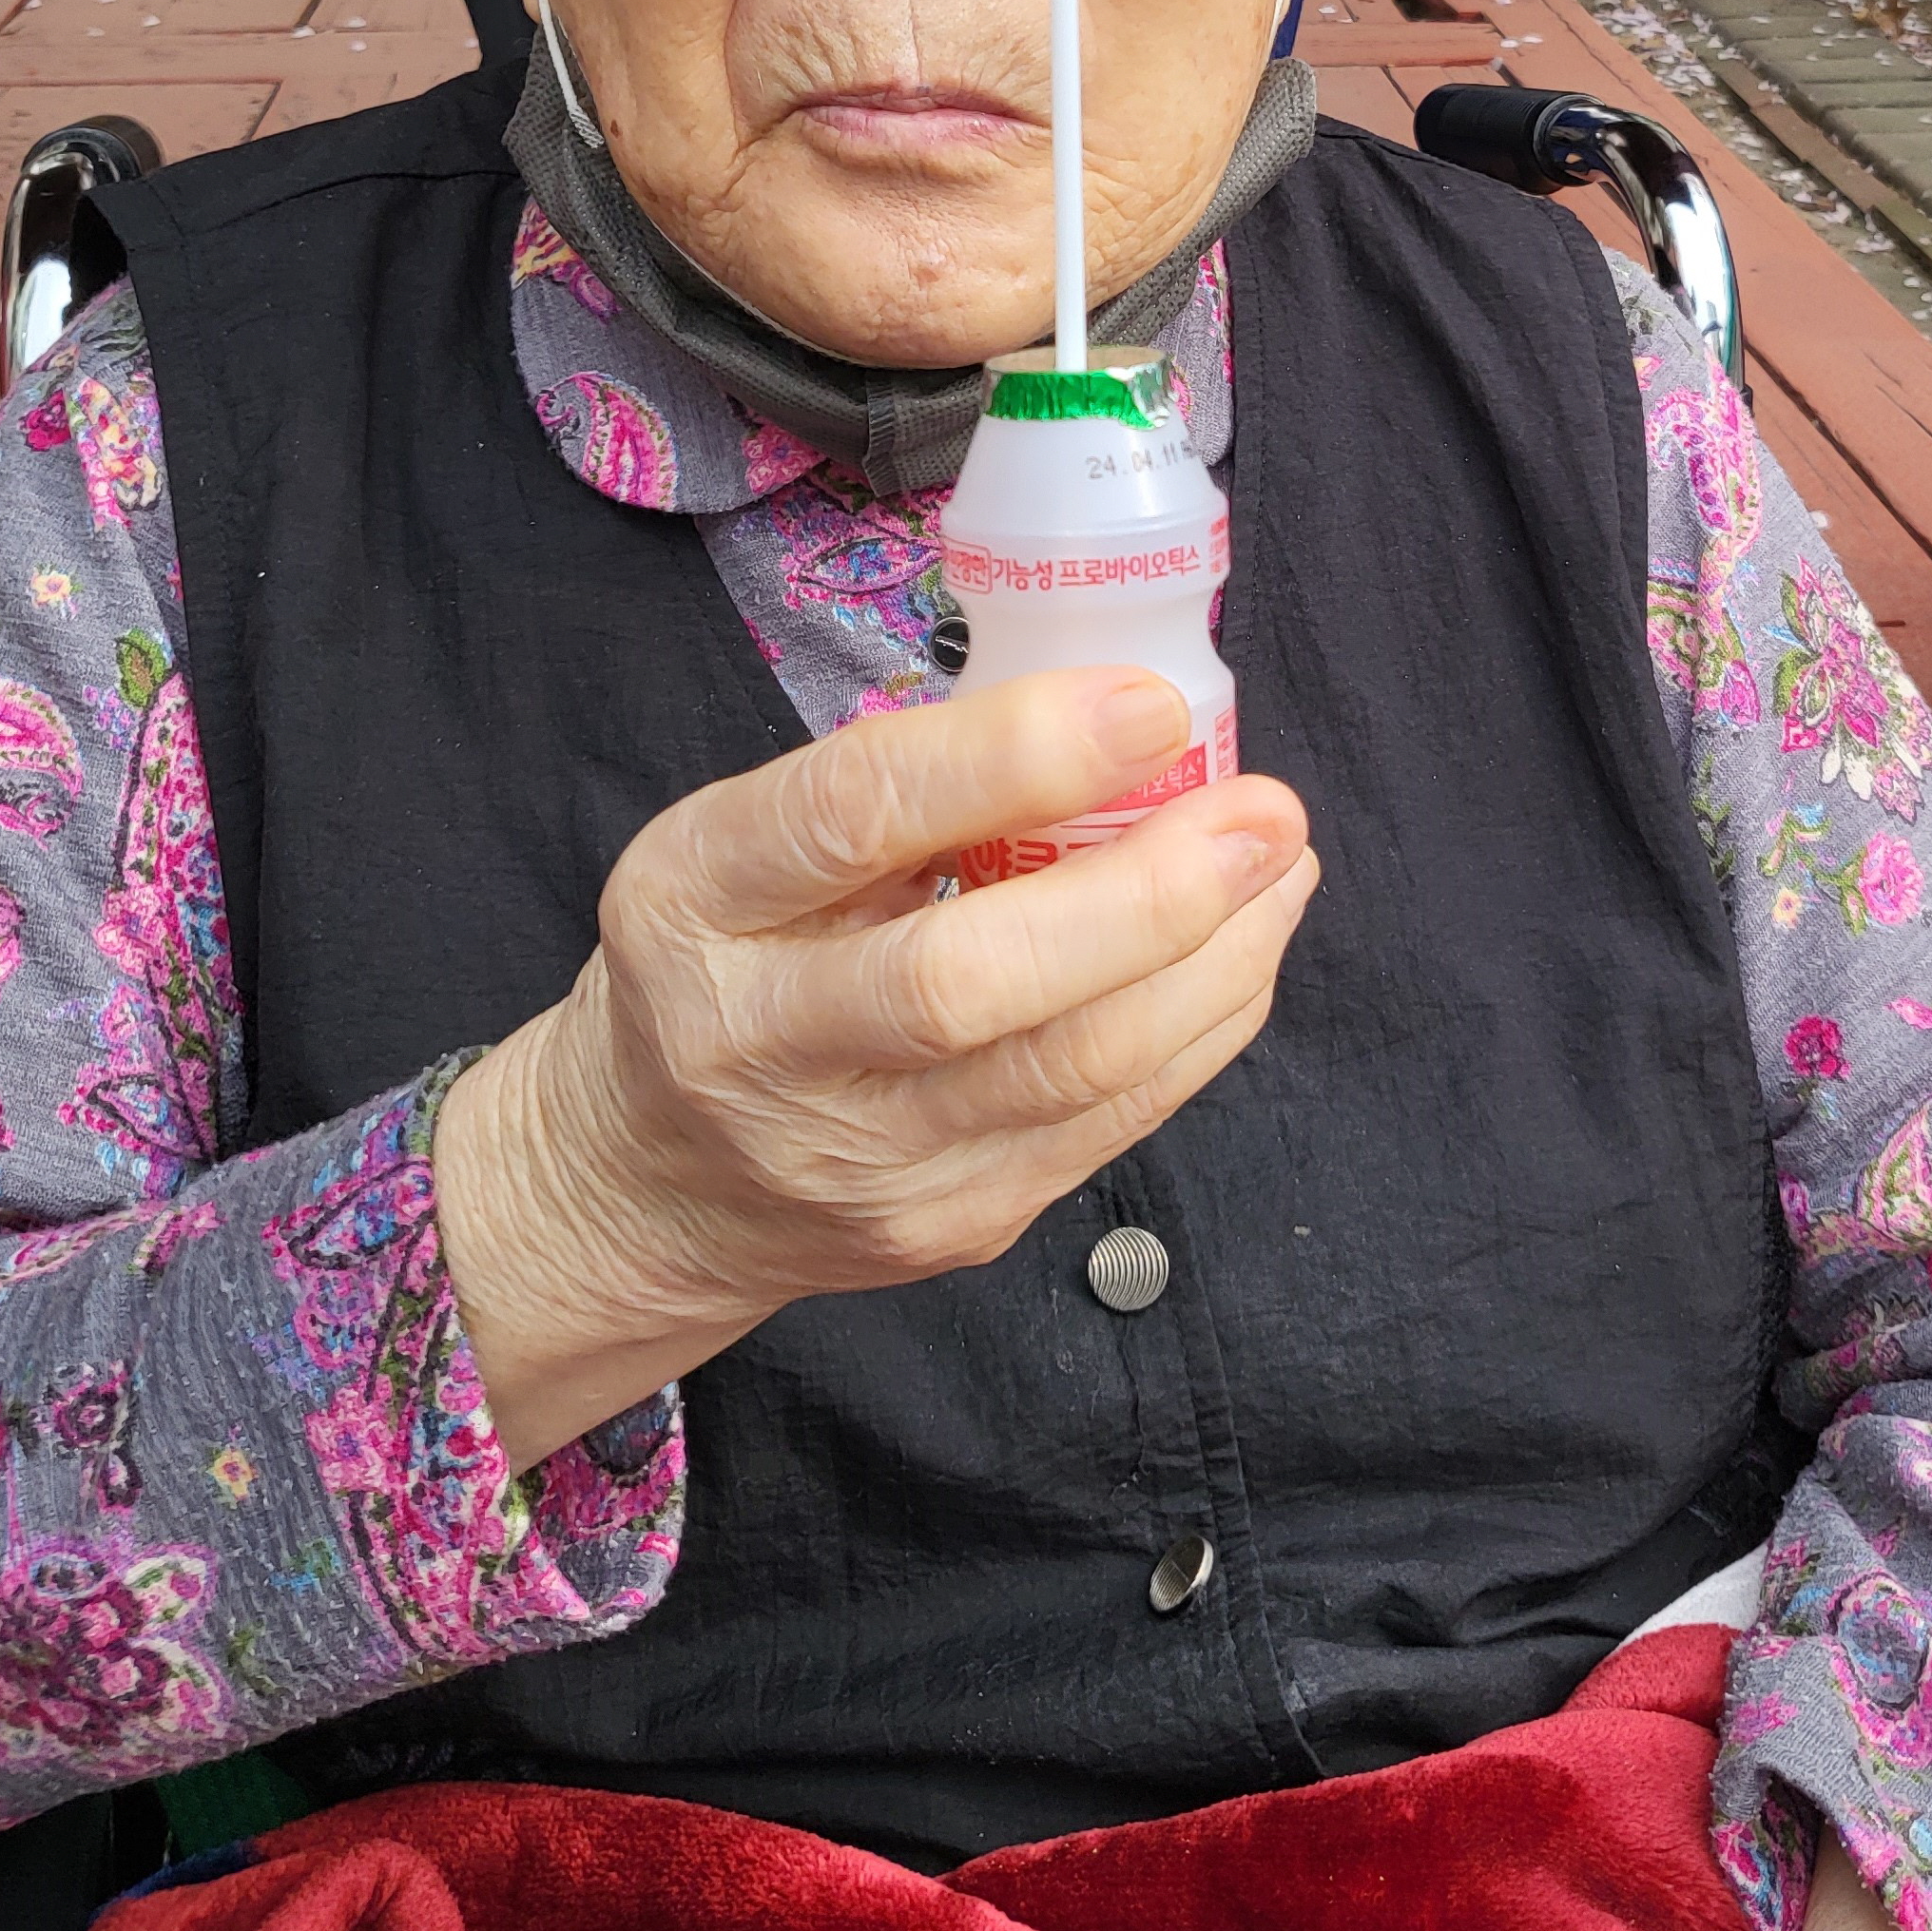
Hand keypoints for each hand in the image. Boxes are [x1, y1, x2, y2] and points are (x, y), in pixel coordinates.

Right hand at [435, 669, 1316, 1470]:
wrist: (649, 1180)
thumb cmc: (729, 955)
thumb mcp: (749, 840)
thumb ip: (901, 788)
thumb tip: (1115, 717)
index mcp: (697, 897)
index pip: (854, 815)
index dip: (1015, 754)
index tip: (1150, 703)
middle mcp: (759, 1039)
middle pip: (968, 982)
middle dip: (1147, 893)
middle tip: (1264, 813)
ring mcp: (858, 1157)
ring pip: (1067, 1069)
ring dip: (1210, 960)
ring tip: (1283, 866)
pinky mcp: (947, 1226)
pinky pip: (1107, 1125)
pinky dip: (1201, 1027)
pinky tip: (1246, 950)